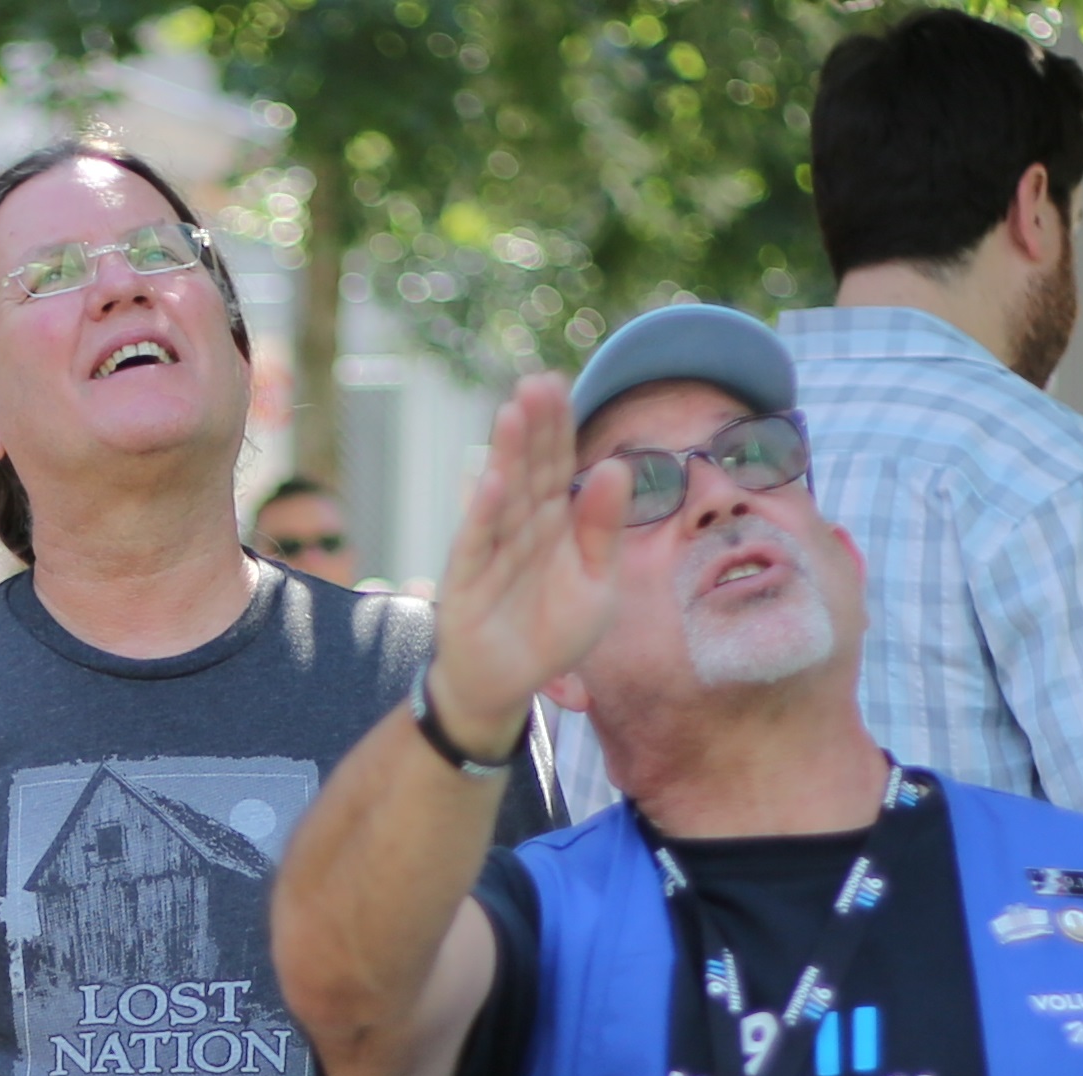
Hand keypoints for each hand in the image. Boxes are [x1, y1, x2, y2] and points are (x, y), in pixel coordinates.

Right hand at [426, 374, 630, 753]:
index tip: (561, 386)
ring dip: (507, 455)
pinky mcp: (466, 582)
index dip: (559, 429)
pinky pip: (477, 543)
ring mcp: (491, 550)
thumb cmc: (551, 634)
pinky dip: (483, 514)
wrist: (506, 686)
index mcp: (554, 523)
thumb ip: (604, 530)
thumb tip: (616, 466)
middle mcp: (520, 527)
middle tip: (538, 383)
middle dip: (534, 428)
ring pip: (502, 496)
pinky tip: (492, 481)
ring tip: (513, 412)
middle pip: (529, 470)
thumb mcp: (596, 584)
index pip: (558, 466)